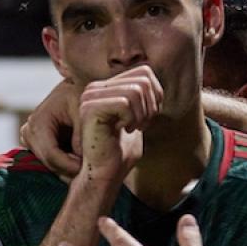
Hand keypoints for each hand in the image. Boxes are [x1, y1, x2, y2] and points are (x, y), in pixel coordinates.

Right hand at [20, 79, 83, 181]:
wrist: (75, 87)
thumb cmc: (80, 94)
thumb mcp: (84, 111)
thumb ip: (81, 135)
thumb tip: (79, 158)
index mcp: (38, 122)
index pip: (50, 155)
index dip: (69, 166)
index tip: (88, 169)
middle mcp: (29, 132)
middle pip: (49, 163)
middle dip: (70, 169)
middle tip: (91, 169)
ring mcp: (31, 141)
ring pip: (50, 165)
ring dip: (68, 167)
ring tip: (87, 162)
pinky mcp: (37, 145)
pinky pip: (52, 162)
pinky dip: (66, 163)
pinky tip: (80, 159)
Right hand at [78, 65, 162, 184]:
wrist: (105, 174)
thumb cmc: (120, 152)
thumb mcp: (138, 118)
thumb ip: (143, 97)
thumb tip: (154, 81)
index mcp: (105, 86)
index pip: (144, 71)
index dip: (156, 94)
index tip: (147, 117)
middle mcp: (95, 87)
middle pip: (143, 79)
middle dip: (151, 106)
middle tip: (141, 125)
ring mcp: (91, 96)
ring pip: (136, 90)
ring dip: (142, 114)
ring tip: (132, 128)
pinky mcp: (90, 108)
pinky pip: (126, 103)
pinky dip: (132, 119)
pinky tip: (123, 130)